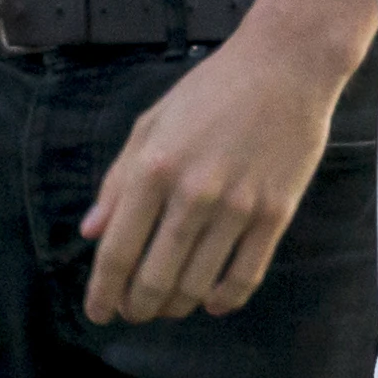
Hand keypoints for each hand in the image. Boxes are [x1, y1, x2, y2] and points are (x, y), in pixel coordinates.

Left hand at [80, 29, 343, 322]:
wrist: (286, 65)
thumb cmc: (213, 89)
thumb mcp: (150, 124)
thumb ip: (117, 180)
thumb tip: (92, 231)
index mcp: (154, 168)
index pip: (118, 250)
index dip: (103, 291)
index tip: (98, 312)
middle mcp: (193, 193)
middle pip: (155, 278)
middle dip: (138, 307)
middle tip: (133, 312)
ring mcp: (238, 206)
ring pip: (198, 285)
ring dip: (177, 306)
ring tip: (169, 306)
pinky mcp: (276, 214)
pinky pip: (246, 276)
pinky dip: (225, 299)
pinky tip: (213, 302)